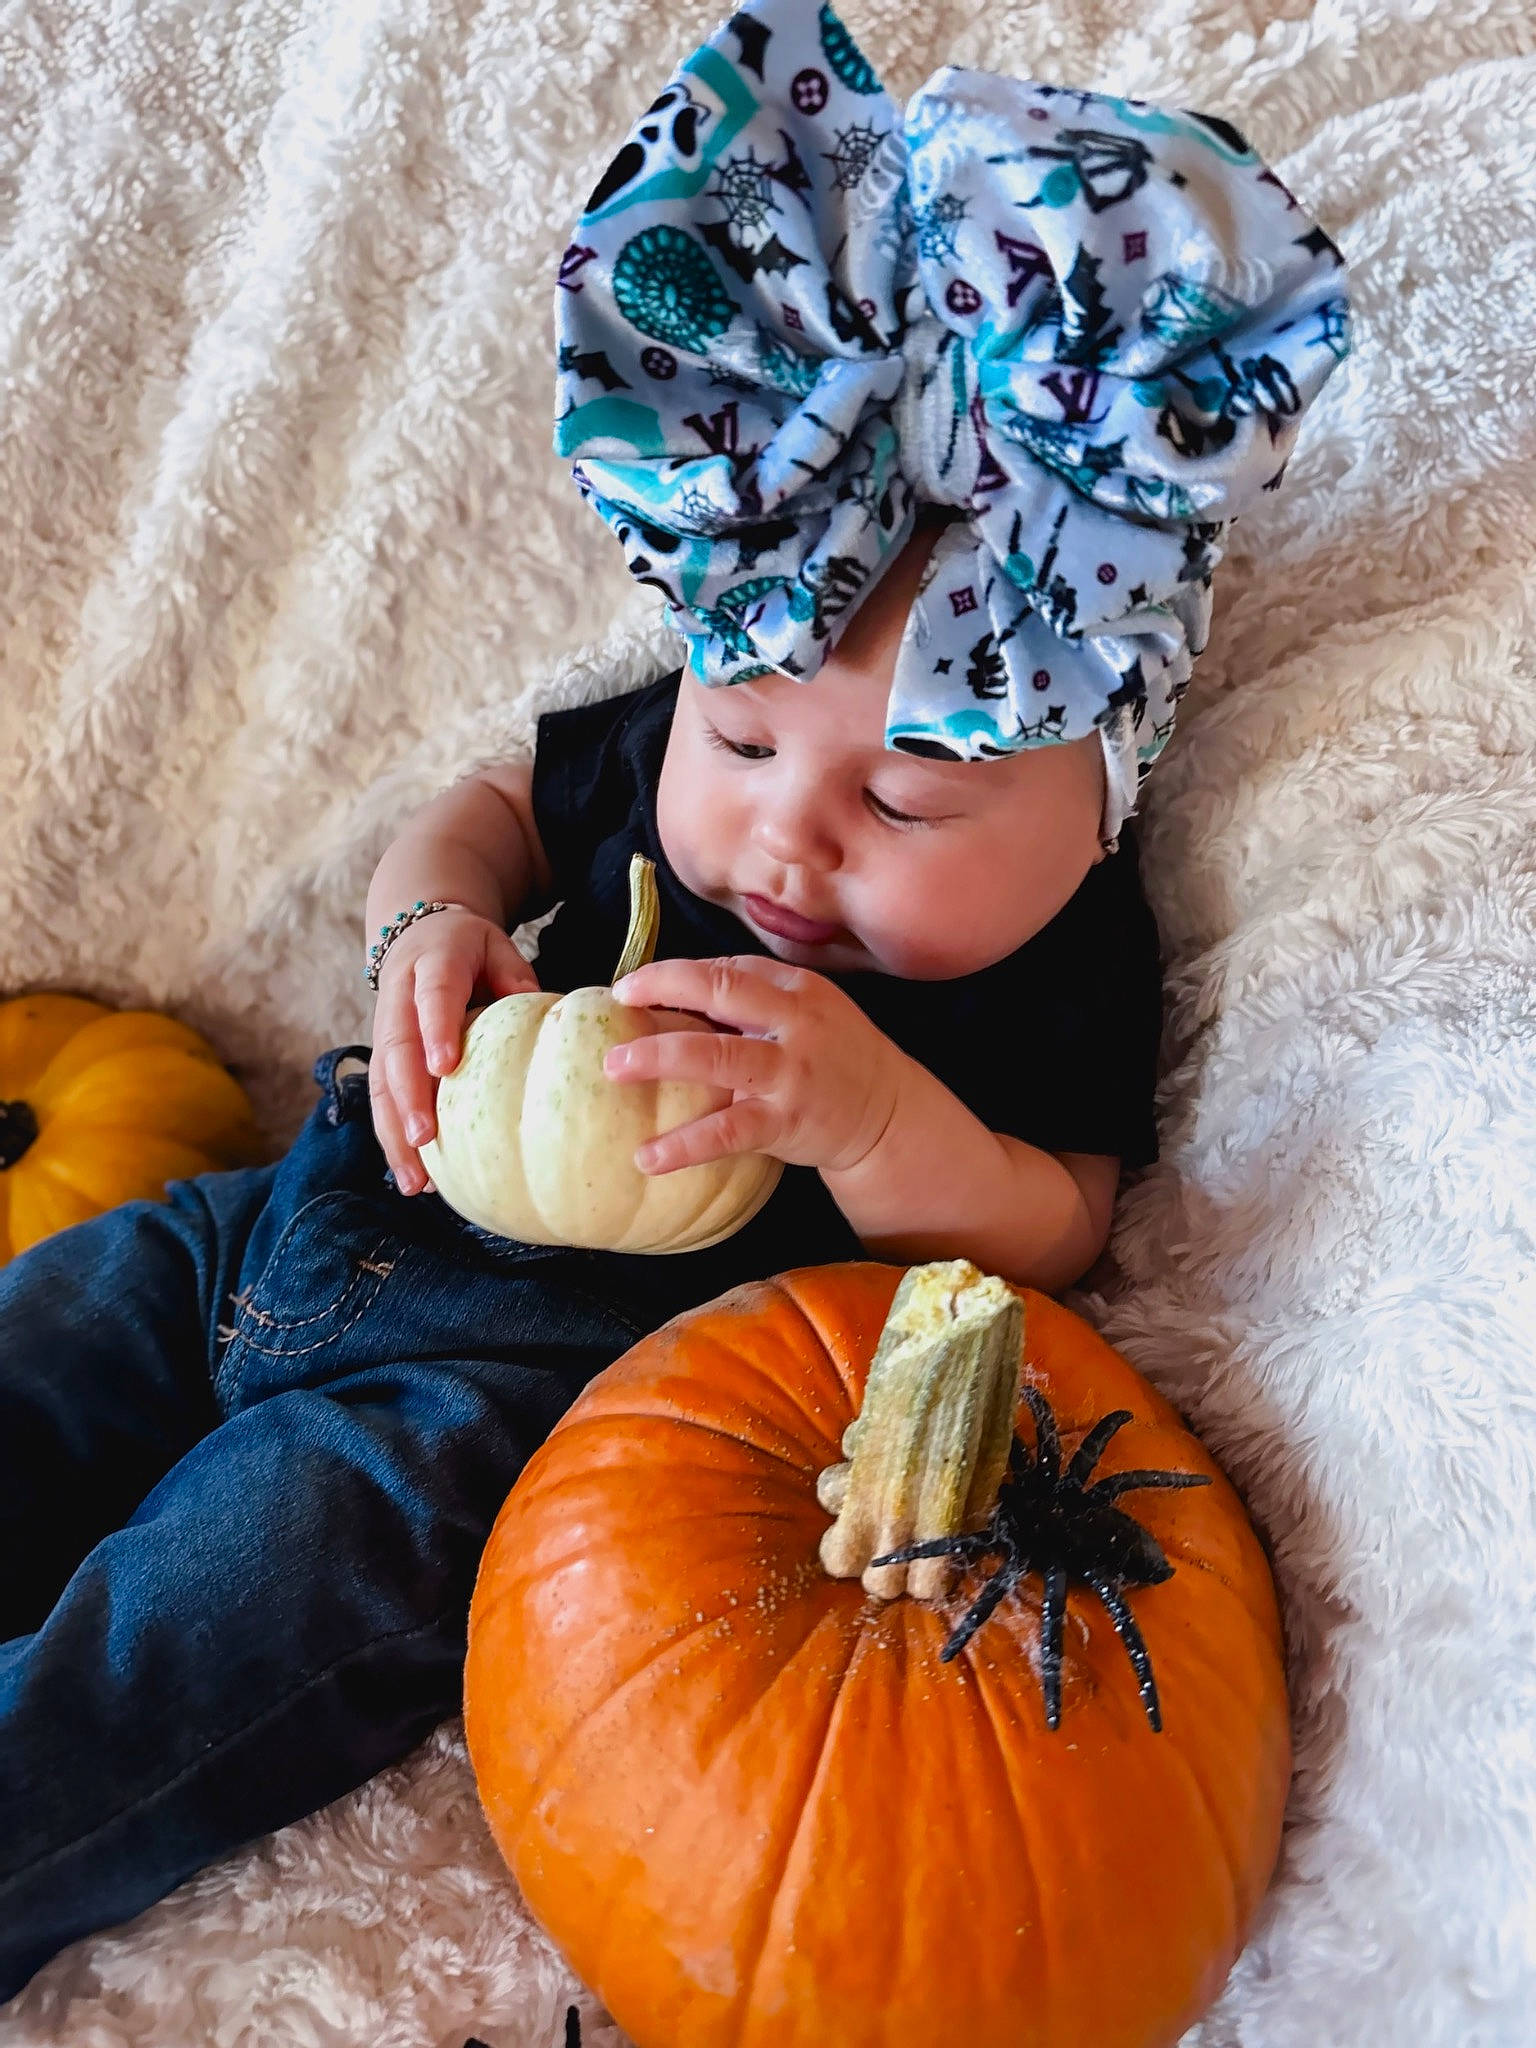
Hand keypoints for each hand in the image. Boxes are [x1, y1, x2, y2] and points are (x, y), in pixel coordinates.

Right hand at [369, 908, 538, 1194]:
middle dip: (406, 1097)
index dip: (435, 1029)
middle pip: (396, 1050)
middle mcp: (400, 999)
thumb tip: (544, 1008)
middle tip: (424, 1138)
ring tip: (416, 1181)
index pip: (433, 996)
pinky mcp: (382, 1058)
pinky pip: (383, 1101)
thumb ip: (513, 973)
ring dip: (395, 1133)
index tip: (444, 1068)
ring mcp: (384, 1031)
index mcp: (432, 965)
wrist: (416, 934)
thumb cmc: (468, 949)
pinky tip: (415, 1178)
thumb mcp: (495, 946)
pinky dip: (395, 1140)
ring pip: (381, 1084)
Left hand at [604, 955, 909, 1174]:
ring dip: (660, 1057)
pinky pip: (727, 1130)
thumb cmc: (834, 1058)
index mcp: (796, 989)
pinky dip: (684, 1144)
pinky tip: (647, 1156)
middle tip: (618, 1004)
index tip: (631, 986)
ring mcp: (791, 1073)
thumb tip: (672, 997)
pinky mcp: (786, 1122)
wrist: (888, 1114)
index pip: (727, 969)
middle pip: (720, 991)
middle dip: (663, 990)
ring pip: (717, 1056)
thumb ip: (754, 1001)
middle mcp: (796, 1022)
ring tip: (615, 1068)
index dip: (675, 974)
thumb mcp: (807, 1013)